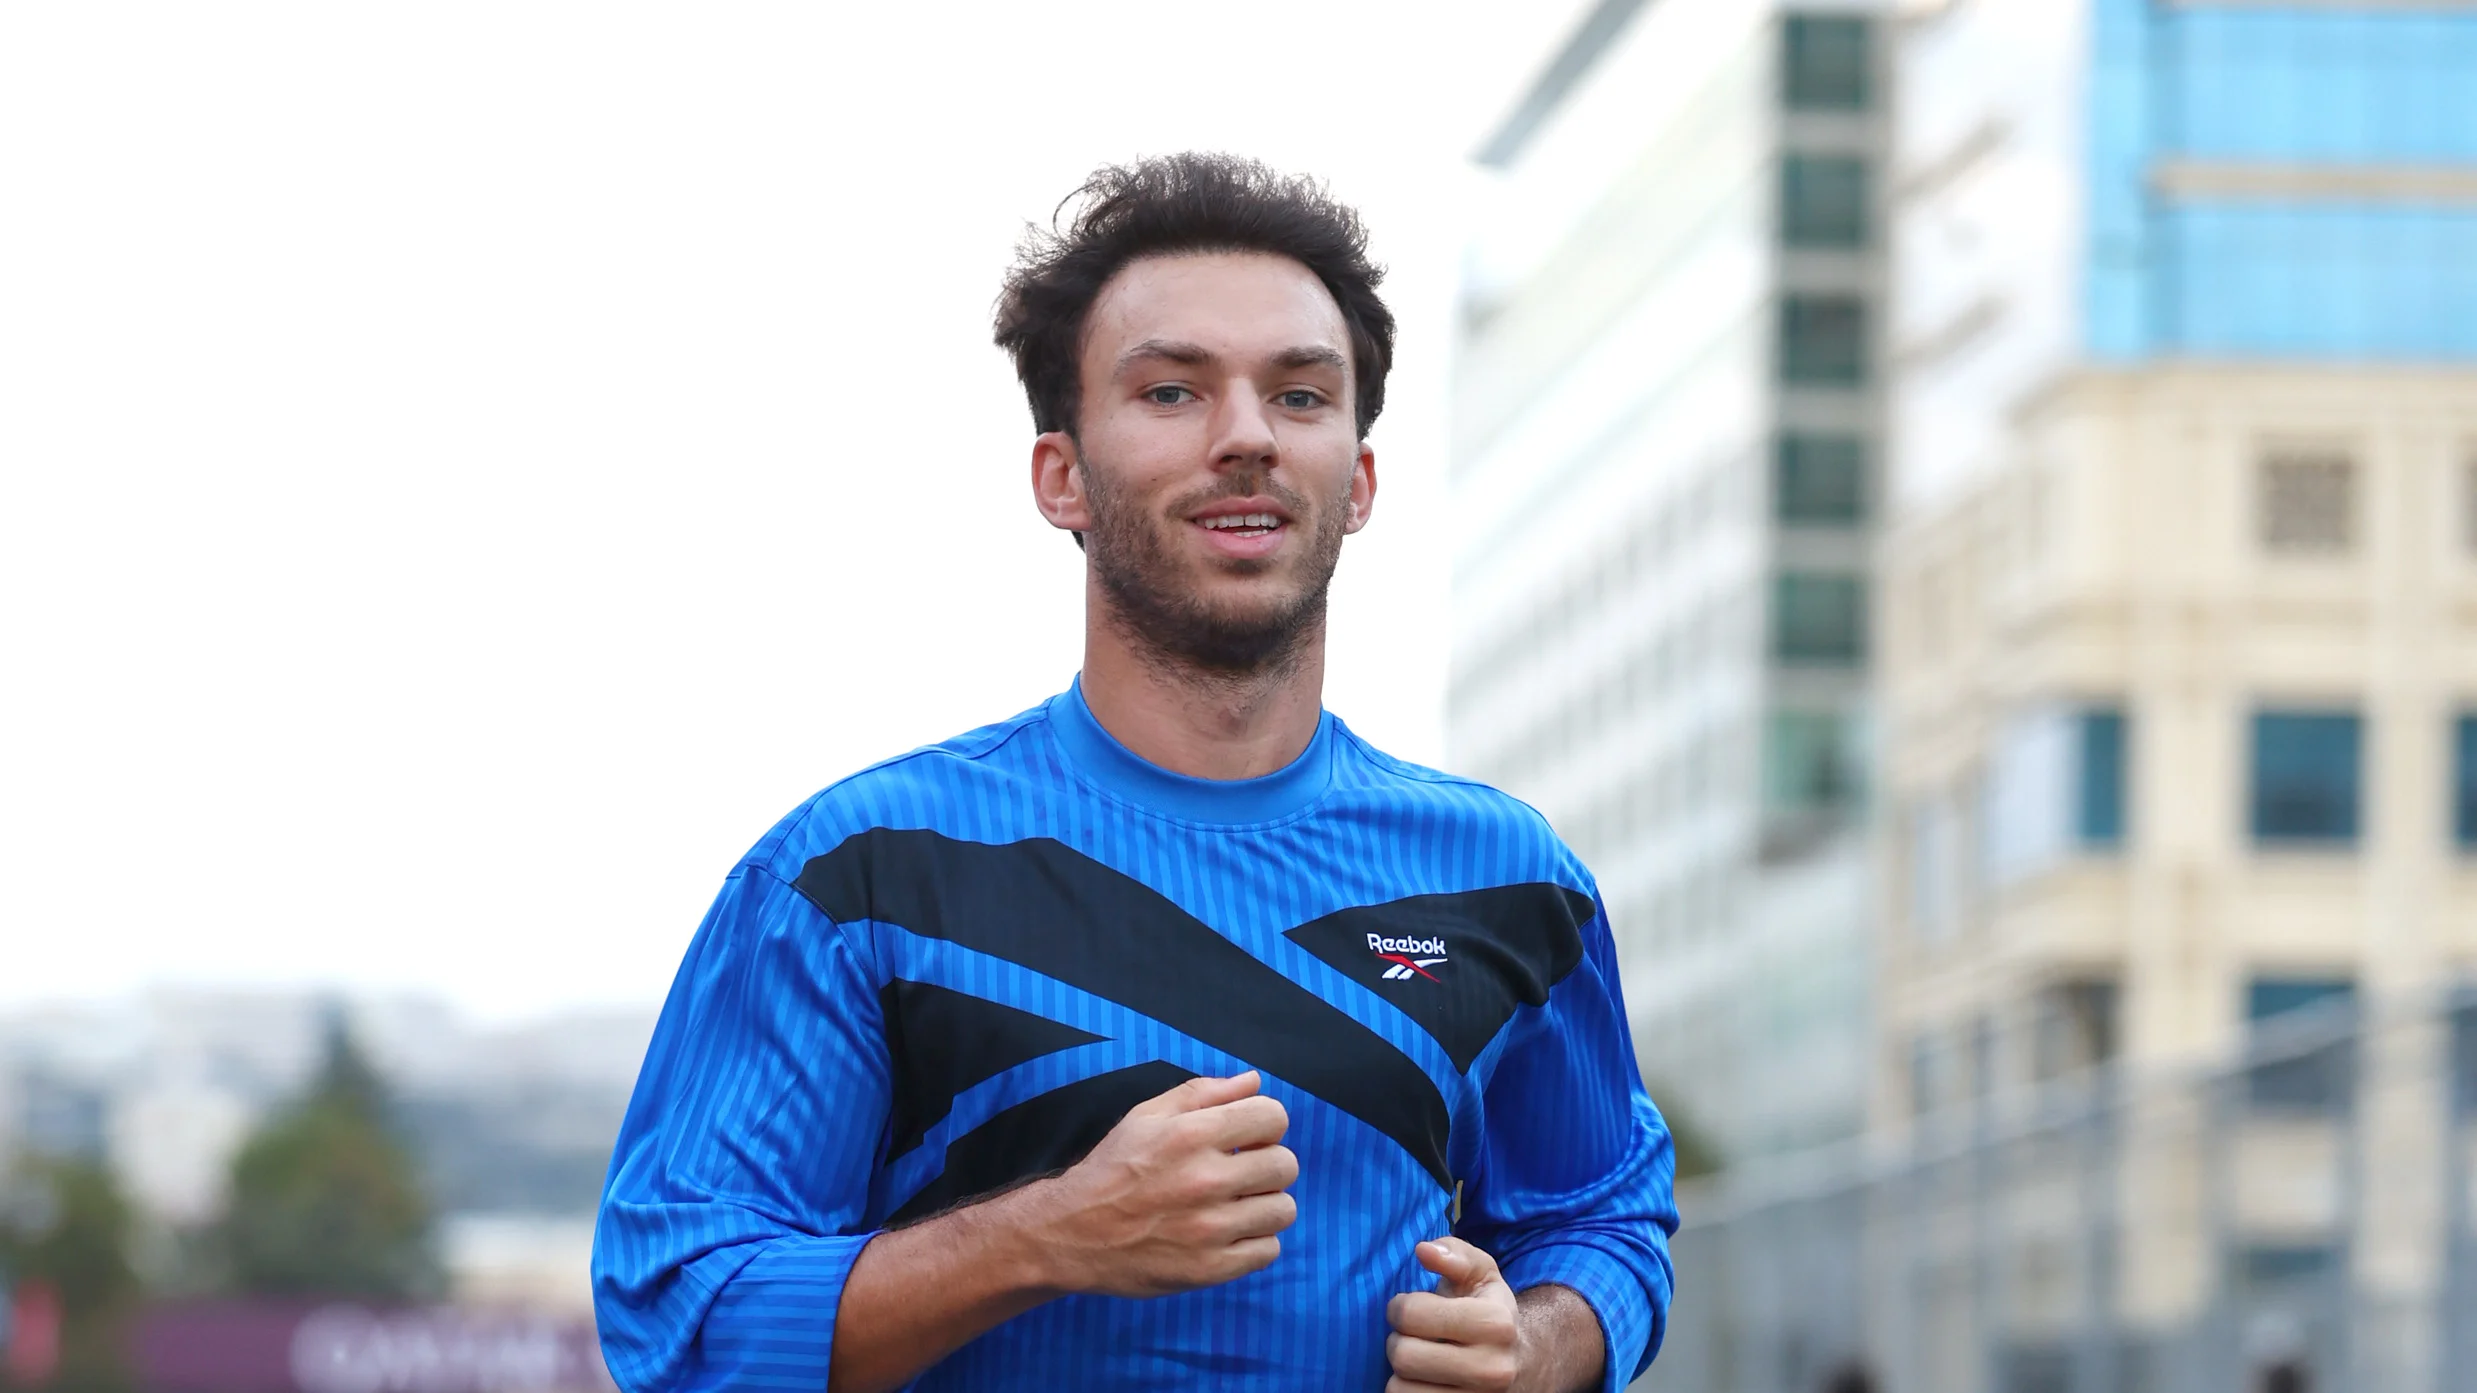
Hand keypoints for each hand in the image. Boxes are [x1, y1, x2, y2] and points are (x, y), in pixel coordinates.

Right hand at [1022, 1070, 1297, 1297]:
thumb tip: (1254, 1081)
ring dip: (1265, 1205)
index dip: (1264, 1124)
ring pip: (1283, 1210)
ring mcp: (1211, 1229)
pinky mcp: (1210, 1268)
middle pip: (1286, 1165)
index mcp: (1192, 1134)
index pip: (1274, 1117)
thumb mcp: (1147, 1116)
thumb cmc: (1113, 1168)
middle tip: (1241, 1173)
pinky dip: (1255, 1241)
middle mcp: (1206, 1180)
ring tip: (1236, 1205)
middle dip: (1268, 1164)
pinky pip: (1269, 1250)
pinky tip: (1229, 1233)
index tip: (1246, 1137)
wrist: (1073, 1233)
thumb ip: (1204, 1092)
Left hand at [1385, 1237, 1521, 1391]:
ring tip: (1419, 1361)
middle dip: (1398, 1341)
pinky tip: (1424, 1380)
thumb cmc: (1490, 1311)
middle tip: (1411, 1337)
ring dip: (1401, 1373)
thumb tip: (1423, 1250)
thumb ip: (1454, 1255)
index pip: (1411, 1315)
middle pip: (1403, 1356)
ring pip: (1400, 1390)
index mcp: (1496, 1324)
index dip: (1400, 1307)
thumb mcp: (1481, 1274)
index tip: (1409, 1307)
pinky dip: (1408, 1392)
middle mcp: (1492, 1369)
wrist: (1523, 1364)